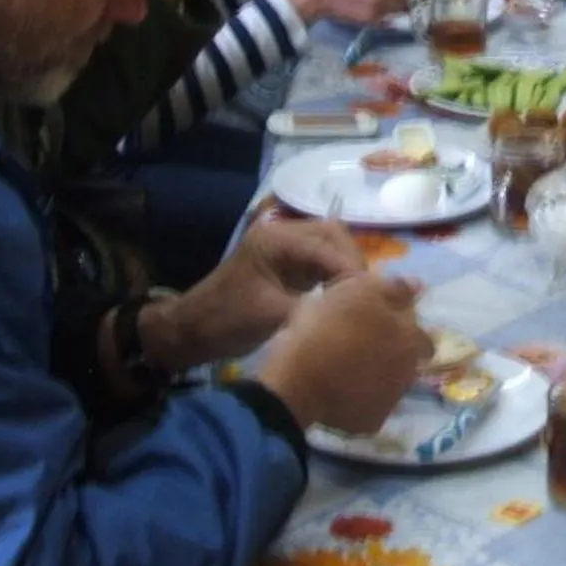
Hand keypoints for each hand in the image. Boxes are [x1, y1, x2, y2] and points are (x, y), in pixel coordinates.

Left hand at [143, 216, 368, 363]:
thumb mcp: (272, 317)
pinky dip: (337, 277)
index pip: (328, 246)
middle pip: (334, 236)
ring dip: (348, 269)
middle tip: (370, 296)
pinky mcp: (288, 264)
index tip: (373, 297)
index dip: (353, 270)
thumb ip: (316, 309)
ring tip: (363, 298)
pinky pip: (322, 262)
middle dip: (354, 264)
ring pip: (331, 247)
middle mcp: (283, 234)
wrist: (192, 331)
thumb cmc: (226, 321)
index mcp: (276, 240)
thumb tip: (358, 313)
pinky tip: (348, 299)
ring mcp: (285, 248)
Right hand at [253, 274, 432, 434]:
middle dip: (394, 356)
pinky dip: (358, 400)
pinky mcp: (370, 423)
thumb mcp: (356, 291)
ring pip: (391, 385)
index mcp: (409, 338)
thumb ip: (393, 289)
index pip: (422, 335)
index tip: (380, 325)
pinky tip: (338, 392)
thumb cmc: (325, 327)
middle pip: (408, 362)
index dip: (403, 328)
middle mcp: (409, 370)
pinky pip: (369, 408)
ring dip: (377, 377)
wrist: (297, 381)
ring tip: (346, 371)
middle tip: (362, 348)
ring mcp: (391, 400)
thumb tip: (418, 286)